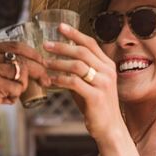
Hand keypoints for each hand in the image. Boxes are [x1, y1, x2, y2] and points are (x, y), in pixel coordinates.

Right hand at [0, 42, 48, 136]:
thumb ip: (7, 63)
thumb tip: (39, 61)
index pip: (16, 46)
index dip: (33, 54)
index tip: (43, 63)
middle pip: (21, 58)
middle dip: (38, 70)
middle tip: (46, 80)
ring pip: (21, 73)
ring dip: (22, 86)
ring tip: (11, 93)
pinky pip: (17, 88)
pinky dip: (15, 96)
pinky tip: (4, 100)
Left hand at [43, 23, 121, 139]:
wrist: (110, 128)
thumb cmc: (97, 106)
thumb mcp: (91, 84)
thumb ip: (80, 72)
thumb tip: (58, 61)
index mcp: (108, 65)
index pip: (91, 43)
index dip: (75, 33)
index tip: (60, 26)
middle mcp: (108, 72)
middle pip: (82, 52)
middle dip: (62, 46)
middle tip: (46, 44)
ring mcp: (103, 84)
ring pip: (77, 66)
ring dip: (58, 63)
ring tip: (45, 63)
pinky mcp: (96, 96)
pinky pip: (74, 83)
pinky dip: (60, 79)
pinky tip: (51, 79)